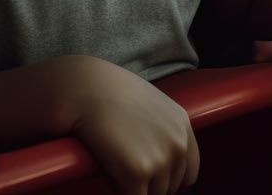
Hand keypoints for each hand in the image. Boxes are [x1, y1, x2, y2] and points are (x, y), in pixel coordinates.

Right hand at [65, 58, 199, 194]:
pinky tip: (107, 168)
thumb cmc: (106, 91)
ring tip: (113, 160)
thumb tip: (158, 157)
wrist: (83, 86)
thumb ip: (161, 130)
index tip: (149, 175)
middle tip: (122, 161)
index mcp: (181, 125)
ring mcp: (160, 158)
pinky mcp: (138, 172)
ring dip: (133, 186)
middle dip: (148, 182)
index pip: (188, 172)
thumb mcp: (147, 103)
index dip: (167, 177)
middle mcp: (177, 142)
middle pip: (169, 187)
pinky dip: (119, 190)